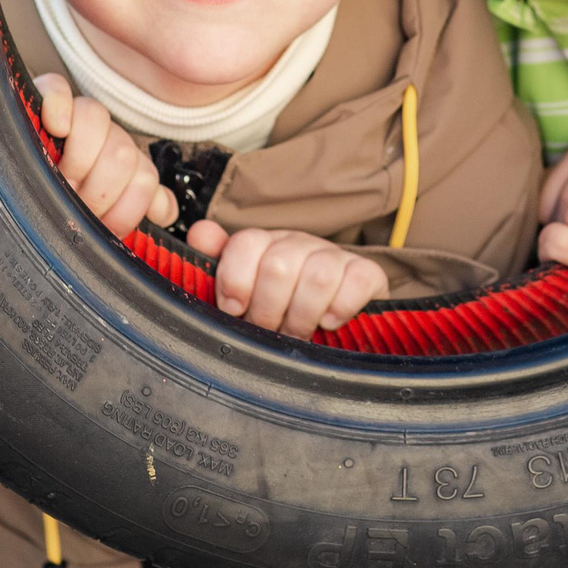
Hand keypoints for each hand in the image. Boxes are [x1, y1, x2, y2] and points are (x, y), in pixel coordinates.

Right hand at [35, 75, 175, 235]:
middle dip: (98, 191)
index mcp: (122, 162)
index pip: (145, 178)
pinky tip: (55, 127)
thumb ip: (134, 206)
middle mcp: (103, 136)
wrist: (12, 190)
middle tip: (74, 206)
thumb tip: (164, 211)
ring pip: (96, 120)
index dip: (125, 209)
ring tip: (58, 182)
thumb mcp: (99, 216)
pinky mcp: (42, 97)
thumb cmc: (59, 206)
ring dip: (77, 160)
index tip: (101, 225)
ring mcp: (75, 115)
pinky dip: (58, 106)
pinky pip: (57, 88)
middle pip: (123, 153)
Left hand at [186, 223, 389, 337]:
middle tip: (268, 331)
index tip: (234, 310)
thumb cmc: (279, 310)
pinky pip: (358, 280)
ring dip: (303, 315)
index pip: (247, 243)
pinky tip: (330, 322)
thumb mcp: (244, 292)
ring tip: (297, 333)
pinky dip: (341, 306)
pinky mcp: (367, 273)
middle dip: (269, 310)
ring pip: (318, 276)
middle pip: (279, 265)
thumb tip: (200, 234)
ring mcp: (334, 256)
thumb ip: (218, 263)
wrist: (332, 321)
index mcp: (265, 244)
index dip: (236, 280)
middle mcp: (298, 243)